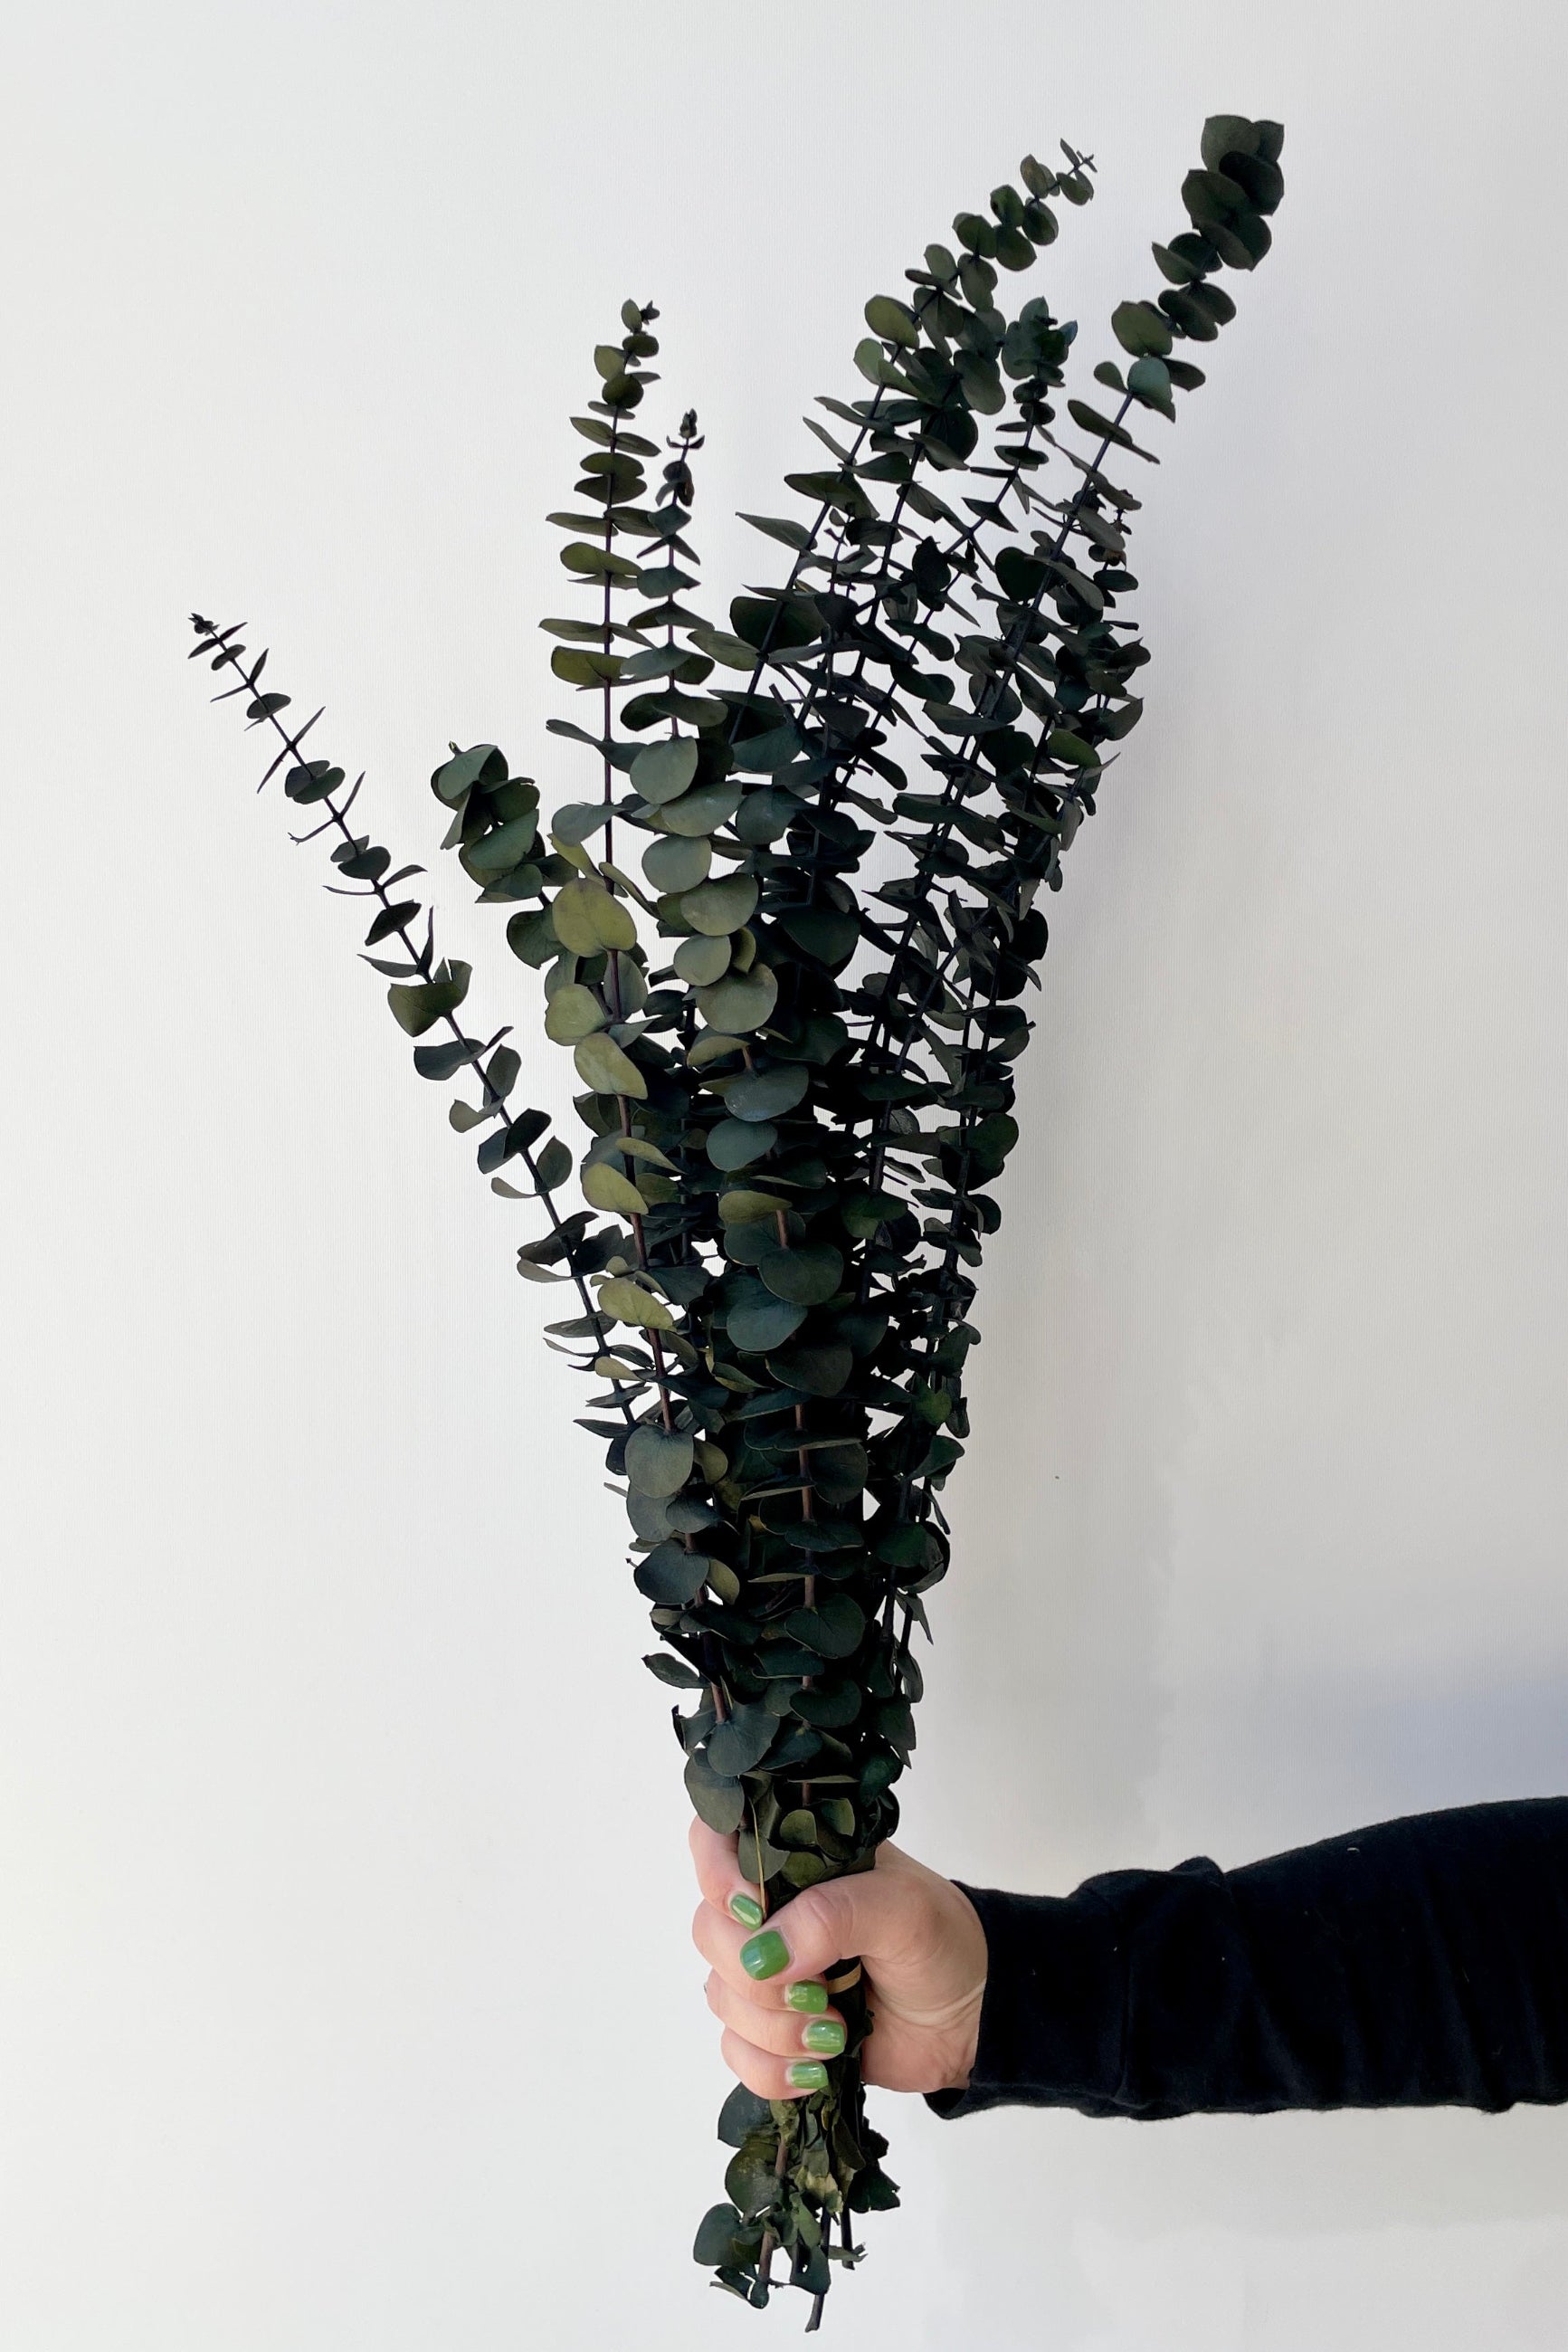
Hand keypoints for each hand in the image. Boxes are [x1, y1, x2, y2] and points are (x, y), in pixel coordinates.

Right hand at [689, 1817, 987, 2099]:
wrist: (973, 2018)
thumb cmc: (943, 1941)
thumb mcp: (901, 1910)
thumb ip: (832, 1918)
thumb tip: (763, 1954)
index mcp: (797, 1858)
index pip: (717, 1837)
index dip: (715, 1871)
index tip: (751, 1909)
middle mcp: (773, 1910)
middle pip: (710, 1929)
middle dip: (757, 1973)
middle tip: (818, 1991)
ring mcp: (771, 1971)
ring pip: (720, 1996)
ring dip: (774, 2027)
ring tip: (834, 2032)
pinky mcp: (775, 2031)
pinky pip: (737, 2052)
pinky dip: (772, 2069)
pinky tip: (817, 2068)